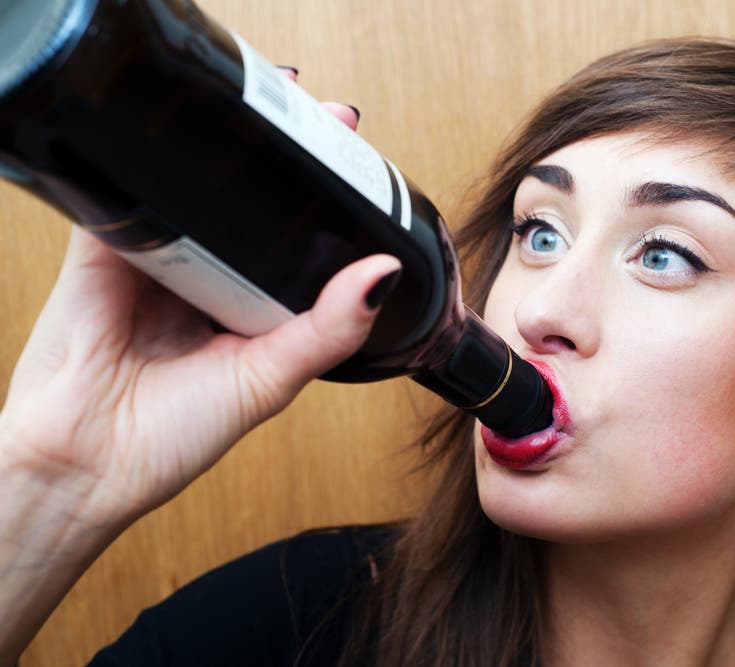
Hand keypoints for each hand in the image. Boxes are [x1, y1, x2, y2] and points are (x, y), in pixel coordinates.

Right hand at [0, 87, 392, 525]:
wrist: (83, 463)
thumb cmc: (174, 438)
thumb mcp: (271, 380)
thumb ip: (329, 328)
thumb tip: (384, 274)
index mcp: (254, 307)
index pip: (301, 243)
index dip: (332, 202)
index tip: (364, 160)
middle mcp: (211, 277)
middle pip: (255, 205)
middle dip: (289, 159)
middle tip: (332, 115)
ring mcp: (159, 256)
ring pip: (199, 185)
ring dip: (231, 147)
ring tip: (279, 98)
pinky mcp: (107, 245)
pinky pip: (133, 187)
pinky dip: (157, 157)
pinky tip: (195, 126)